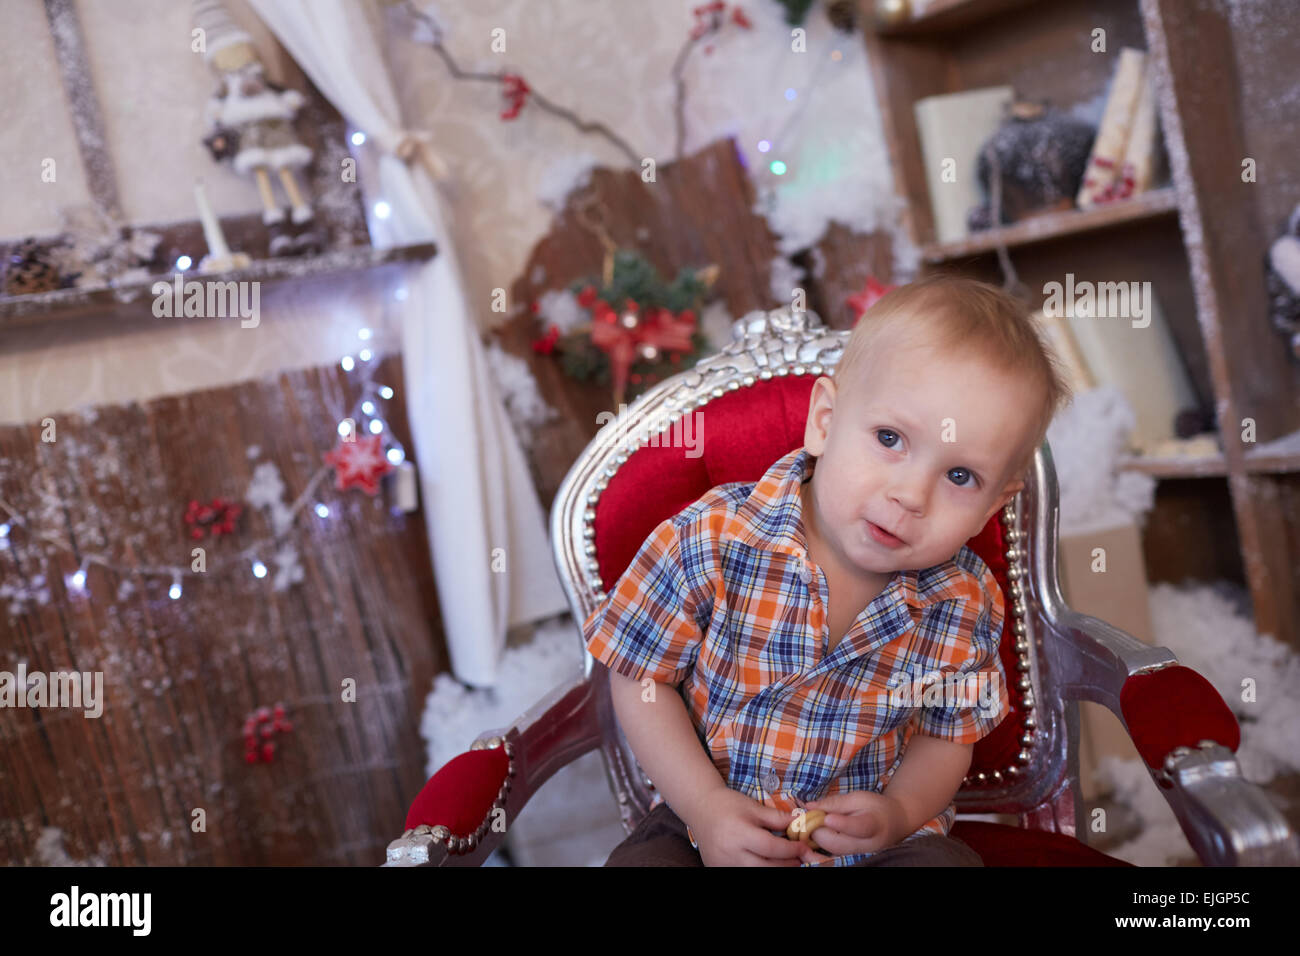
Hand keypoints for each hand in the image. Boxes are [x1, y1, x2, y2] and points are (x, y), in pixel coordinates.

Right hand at [689, 788, 806, 866]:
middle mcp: (729, 852)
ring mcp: (722, 864)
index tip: (803, 847)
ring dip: (774, 869)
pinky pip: (743, 873)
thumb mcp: (753, 807)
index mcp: (738, 832)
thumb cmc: (727, 804)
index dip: (790, 850)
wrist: (700, 808)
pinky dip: (758, 869)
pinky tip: (767, 862)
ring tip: (785, 862)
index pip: (770, 847)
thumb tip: (801, 824)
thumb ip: (777, 818)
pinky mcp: (718, 869)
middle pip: (765, 867)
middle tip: (799, 859)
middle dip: (786, 864)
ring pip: (755, 873)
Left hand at [792, 792, 909, 864]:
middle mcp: (867, 845)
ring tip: (813, 824)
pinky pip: (832, 856)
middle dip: (819, 830)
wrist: (894, 824)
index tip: (828, 818)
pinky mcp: (852, 859)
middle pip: (838, 843)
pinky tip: (816, 837)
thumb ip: (834, 803)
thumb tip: (809, 806)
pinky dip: (820, 847)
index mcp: (873, 824)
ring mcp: (859, 855)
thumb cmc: (875, 807)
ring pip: (832, 852)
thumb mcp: (858, 798)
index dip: (842, 824)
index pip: (859, 827)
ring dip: (817, 838)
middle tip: (810, 816)